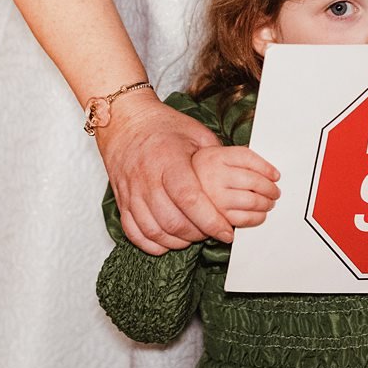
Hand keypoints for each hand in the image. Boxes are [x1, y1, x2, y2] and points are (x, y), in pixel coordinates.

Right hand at [97, 91, 232, 254]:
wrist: (125, 123)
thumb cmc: (163, 127)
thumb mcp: (195, 132)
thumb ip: (217, 156)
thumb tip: (245, 175)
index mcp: (168, 160)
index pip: (189, 198)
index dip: (209, 220)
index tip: (226, 232)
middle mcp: (147, 178)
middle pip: (173, 220)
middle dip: (198, 234)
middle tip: (213, 233)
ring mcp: (131, 192)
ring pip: (155, 231)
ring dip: (179, 241)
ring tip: (195, 236)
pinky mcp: (122, 202)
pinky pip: (135, 233)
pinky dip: (153, 244)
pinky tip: (170, 241)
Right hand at [191, 145, 280, 228]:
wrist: (171, 183)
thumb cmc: (197, 170)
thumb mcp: (213, 153)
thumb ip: (236, 158)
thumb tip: (269, 172)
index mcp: (214, 157)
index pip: (248, 158)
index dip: (266, 168)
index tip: (276, 175)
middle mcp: (212, 176)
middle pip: (253, 181)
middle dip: (270, 189)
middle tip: (275, 192)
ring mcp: (212, 197)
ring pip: (250, 201)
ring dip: (265, 204)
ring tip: (268, 203)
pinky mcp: (213, 216)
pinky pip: (242, 219)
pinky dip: (256, 218)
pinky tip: (259, 215)